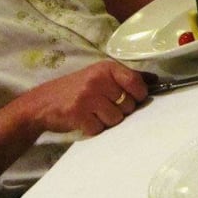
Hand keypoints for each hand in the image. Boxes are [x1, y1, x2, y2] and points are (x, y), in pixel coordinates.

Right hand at [22, 60, 147, 136]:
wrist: (42, 102)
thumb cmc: (76, 89)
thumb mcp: (99, 76)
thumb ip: (125, 78)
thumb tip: (155, 80)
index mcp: (106, 68)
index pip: (136, 83)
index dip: (139, 95)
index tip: (133, 98)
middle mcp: (98, 80)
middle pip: (129, 105)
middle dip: (120, 110)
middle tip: (104, 106)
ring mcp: (88, 97)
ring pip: (116, 119)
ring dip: (107, 121)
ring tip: (94, 113)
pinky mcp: (79, 114)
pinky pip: (100, 129)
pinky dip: (94, 128)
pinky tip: (84, 120)